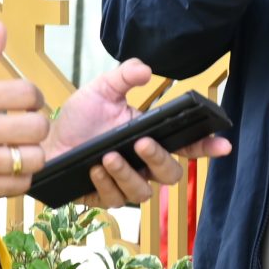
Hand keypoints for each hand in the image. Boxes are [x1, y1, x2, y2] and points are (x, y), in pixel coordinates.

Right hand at [0, 23, 49, 203]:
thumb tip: (1, 29)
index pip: (28, 93)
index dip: (36, 98)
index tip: (29, 104)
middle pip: (38, 127)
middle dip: (37, 126)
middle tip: (26, 127)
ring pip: (33, 159)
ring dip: (31, 154)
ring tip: (19, 150)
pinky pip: (19, 185)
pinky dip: (20, 178)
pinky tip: (8, 169)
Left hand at [50, 58, 233, 208]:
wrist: (45, 140)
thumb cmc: (79, 118)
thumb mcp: (102, 90)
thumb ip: (125, 76)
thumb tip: (147, 70)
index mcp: (149, 137)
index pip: (186, 145)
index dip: (208, 147)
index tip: (223, 144)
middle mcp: (141, 164)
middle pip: (171, 174)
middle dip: (160, 160)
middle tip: (142, 143)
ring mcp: (124, 183)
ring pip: (144, 192)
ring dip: (128, 174)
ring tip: (108, 157)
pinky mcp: (103, 197)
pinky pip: (115, 199)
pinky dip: (106, 183)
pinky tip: (94, 168)